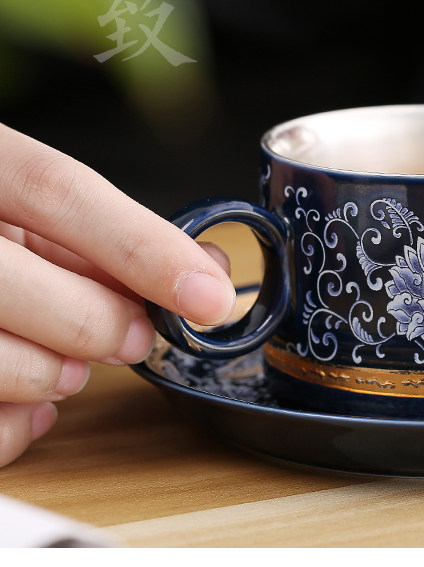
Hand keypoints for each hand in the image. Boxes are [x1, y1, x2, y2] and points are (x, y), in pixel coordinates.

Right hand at [0, 123, 235, 466]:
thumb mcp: (31, 205)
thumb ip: (107, 232)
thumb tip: (205, 269)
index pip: (60, 192)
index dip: (144, 248)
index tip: (209, 295)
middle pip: (20, 282)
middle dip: (96, 322)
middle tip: (134, 338)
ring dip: (52, 374)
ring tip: (70, 365)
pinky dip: (11, 426)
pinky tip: (29, 405)